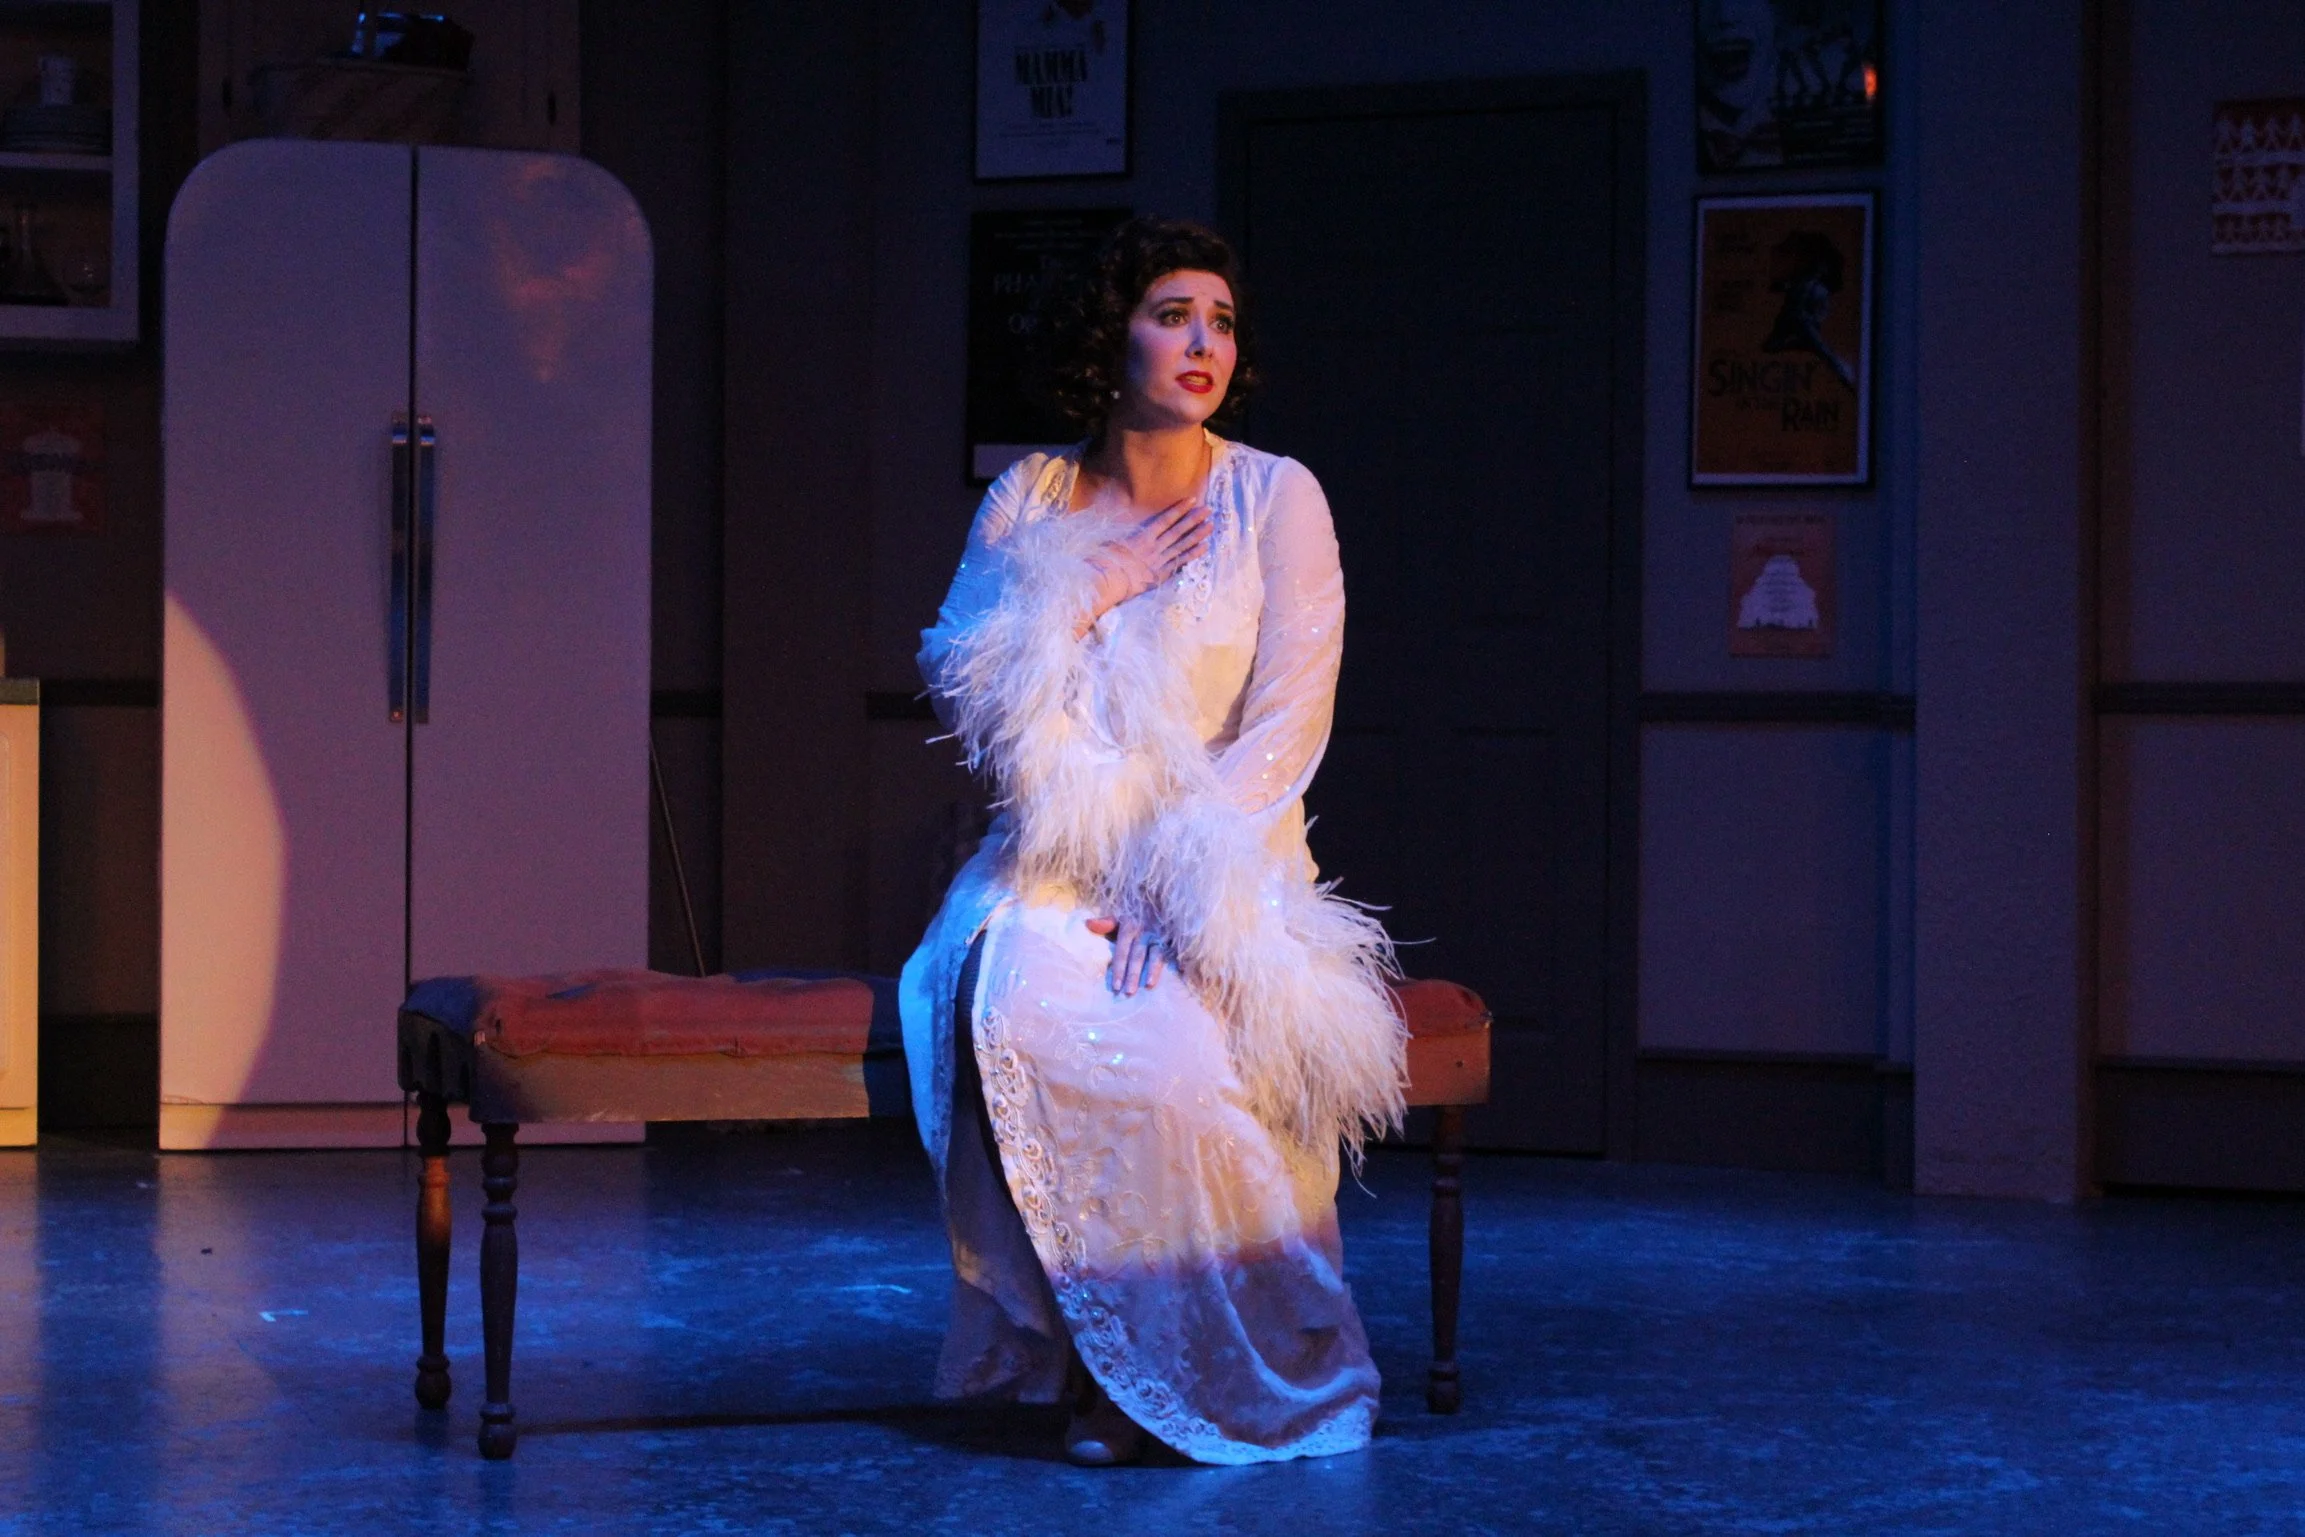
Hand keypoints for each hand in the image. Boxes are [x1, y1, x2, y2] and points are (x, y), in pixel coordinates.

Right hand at [1079, 498, 1211, 632]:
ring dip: (1197, 535)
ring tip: (1210, 526)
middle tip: (1208, 510)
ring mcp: (1160, 562)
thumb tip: (1117, 520)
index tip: (1192, 500)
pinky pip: (1180, 563)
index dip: (1179, 510)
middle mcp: (1154, 547)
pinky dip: (1192, 555)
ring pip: (1182, 546)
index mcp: (1142, 537)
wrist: (1108, 581)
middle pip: (1178, 531)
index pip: (1165, 520)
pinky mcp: (1161, 575)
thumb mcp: (1111, 541)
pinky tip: (1204, 548)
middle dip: (1194, 519)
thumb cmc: (1105, 561)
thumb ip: (1122, 533)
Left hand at [1086, 914, 1167, 995]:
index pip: (1122, 950)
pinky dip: (1169, 965)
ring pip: (1155, 955)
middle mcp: (1144, 932)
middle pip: (1137, 956)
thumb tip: (1088, 924)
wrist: (1157, 904)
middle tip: (1128, 992)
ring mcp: (1159, 936)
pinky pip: (1170, 953)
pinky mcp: (1171, 940)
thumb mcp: (1120, 918)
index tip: (1116, 986)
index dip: (1119, 968)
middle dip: (1133, 974)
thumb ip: (1106, 923)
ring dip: (1152, 970)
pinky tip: (1169, 977)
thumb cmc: (1135, 917)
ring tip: (1148, 985)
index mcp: (1129, 927)